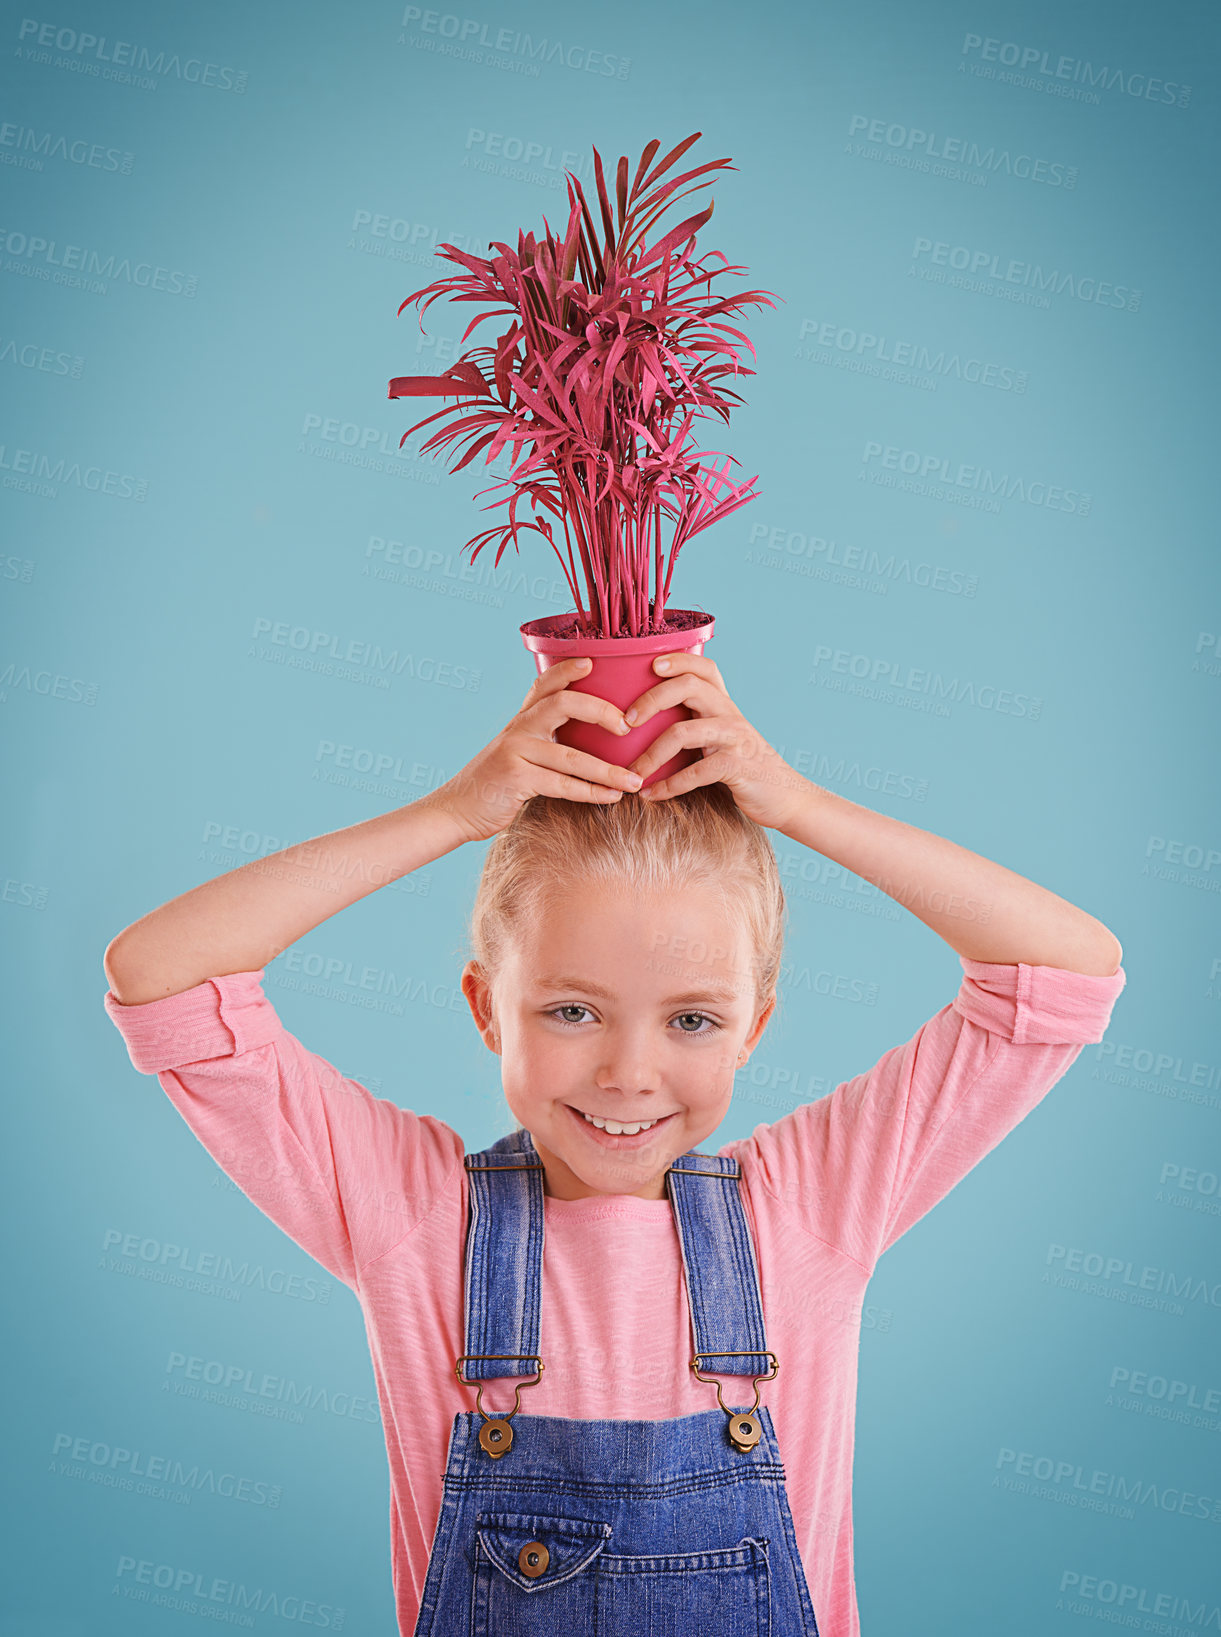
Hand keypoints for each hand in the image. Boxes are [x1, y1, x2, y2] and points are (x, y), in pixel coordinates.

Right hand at [426, 657, 642, 843]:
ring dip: (608, 770)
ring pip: (571, 756)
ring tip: (635, 780)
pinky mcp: (516, 779)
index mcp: (522, 718)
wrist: (458, 810)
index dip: (567, 669)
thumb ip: (545, 740)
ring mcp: (515, 752)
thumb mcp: (517, 751)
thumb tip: (591, 739)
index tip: (593, 662)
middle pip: (563, 704)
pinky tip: (612, 796)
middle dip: (601, 712)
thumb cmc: (497, 782)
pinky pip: (562, 784)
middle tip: (628, 727)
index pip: (545, 684)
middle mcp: (518, 729)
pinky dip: (591, 793)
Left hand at [625, 653, 810, 830]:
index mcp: (724, 704)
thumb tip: (645, 723)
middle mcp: (730, 715)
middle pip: (689, 687)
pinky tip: (652, 795)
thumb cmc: (744, 769)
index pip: (703, 668)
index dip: (678, 660)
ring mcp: (736, 740)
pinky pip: (696, 772)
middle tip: (626, 722)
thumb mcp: (722, 739)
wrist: (786, 799)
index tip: (650, 666)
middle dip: (651, 700)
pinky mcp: (738, 767)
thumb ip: (696, 725)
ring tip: (632, 774)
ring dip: (651, 755)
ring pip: (684, 732)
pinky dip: (669, 785)